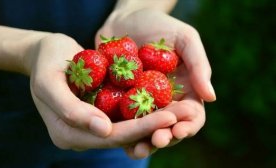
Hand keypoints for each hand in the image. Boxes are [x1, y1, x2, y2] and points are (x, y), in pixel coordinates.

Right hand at [24, 33, 176, 150]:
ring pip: (128, 128)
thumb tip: (104, 130)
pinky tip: (166, 103)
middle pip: (123, 136)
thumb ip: (71, 110)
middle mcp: (82, 136)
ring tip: (182, 111)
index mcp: (67, 134)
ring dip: (154, 121)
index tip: (168, 117)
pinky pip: (125, 116)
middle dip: (154, 127)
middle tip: (182, 115)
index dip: (139, 129)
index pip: (109, 136)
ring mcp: (92, 126)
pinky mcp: (100, 114)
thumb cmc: (45, 63)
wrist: (46, 53)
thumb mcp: (49, 83)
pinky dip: (144, 111)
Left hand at [96, 8, 215, 157]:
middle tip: (156, 142)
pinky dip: (119, 131)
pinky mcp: (119, 102)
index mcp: (183, 91)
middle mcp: (163, 102)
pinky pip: (121, 120)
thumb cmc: (160, 25)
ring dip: (142, 142)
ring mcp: (140, 104)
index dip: (188, 126)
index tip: (179, 130)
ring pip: (144, 130)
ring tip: (136, 149)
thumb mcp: (185, 39)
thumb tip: (211, 97)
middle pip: (167, 127)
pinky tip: (114, 137)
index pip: (191, 115)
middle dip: (164, 138)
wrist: (125, 20)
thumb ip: (199, 65)